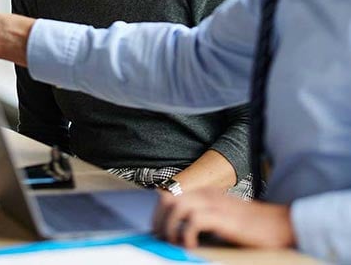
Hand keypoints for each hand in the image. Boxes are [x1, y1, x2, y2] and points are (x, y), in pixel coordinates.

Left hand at [153, 188, 295, 249]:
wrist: (282, 224)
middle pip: (168, 198)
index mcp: (204, 193)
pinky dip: (186, 233)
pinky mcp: (224, 217)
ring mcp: (215, 204)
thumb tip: (180, 233)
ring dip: (169, 225)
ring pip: (177, 206)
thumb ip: (204, 220)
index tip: (157, 230)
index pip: (170, 195)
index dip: (158, 213)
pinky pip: (194, 220)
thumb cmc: (253, 227)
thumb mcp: (223, 218)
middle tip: (161, 238)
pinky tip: (189, 245)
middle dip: (159, 219)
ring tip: (173, 242)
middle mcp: (206, 194)